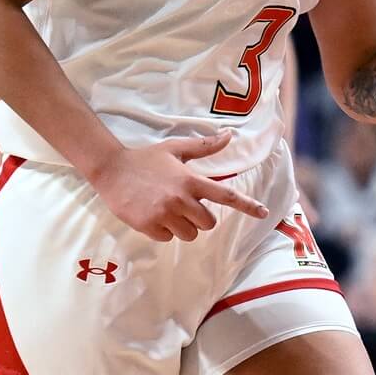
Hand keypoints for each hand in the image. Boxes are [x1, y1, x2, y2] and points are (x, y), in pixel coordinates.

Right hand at [89, 129, 269, 242]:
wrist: (111, 169)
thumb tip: (229, 135)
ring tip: (166, 208)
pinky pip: (168, 238)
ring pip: (189, 234)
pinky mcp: (149, 226)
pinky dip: (164, 230)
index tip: (264, 212)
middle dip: (200, 218)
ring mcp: (164, 214)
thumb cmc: (146, 158)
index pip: (225, 195)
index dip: (247, 205)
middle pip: (207, 223)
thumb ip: (204, 146)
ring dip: (182, 226)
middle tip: (184, 205)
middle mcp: (180, 199)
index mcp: (189, 180)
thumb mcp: (175, 149)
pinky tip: (152, 214)